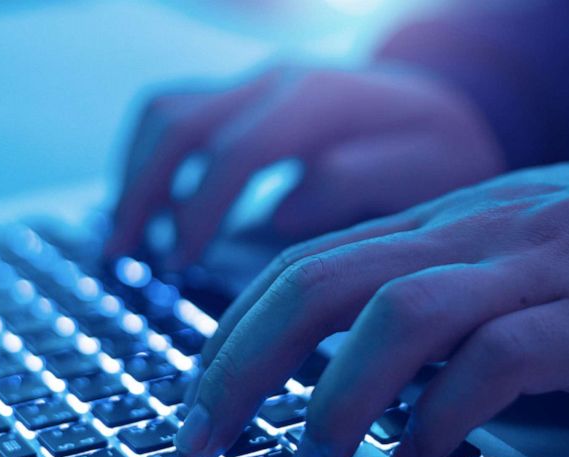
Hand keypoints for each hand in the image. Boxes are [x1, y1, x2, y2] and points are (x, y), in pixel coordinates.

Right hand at [104, 64, 503, 266]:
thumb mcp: (428, 174)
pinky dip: (151, 162)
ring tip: (130, 240)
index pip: (235, 150)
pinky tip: (154, 213)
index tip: (179, 265)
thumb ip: (358, 185)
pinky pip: (176, 116)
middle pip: (179, 121)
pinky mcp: (243, 99)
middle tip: (125, 257)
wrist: (444, 106)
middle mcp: (276, 80)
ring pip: (165, 110)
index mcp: (320, 99)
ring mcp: (255, 84)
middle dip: (142, 192)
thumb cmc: (442, 152)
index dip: (199, 210)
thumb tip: (279, 216)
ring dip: (137, 174)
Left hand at [175, 133, 568, 456]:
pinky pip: (497, 363)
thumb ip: (418, 287)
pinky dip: (443, 416)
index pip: (299, 266)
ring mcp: (526, 274)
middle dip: (241, 368)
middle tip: (203, 437)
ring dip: (336, 398)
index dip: (229, 334)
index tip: (198, 396)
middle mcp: (462, 240)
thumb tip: (339, 360)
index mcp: (431, 226)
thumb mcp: (491, 246)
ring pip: (397, 316)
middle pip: (317, 286)